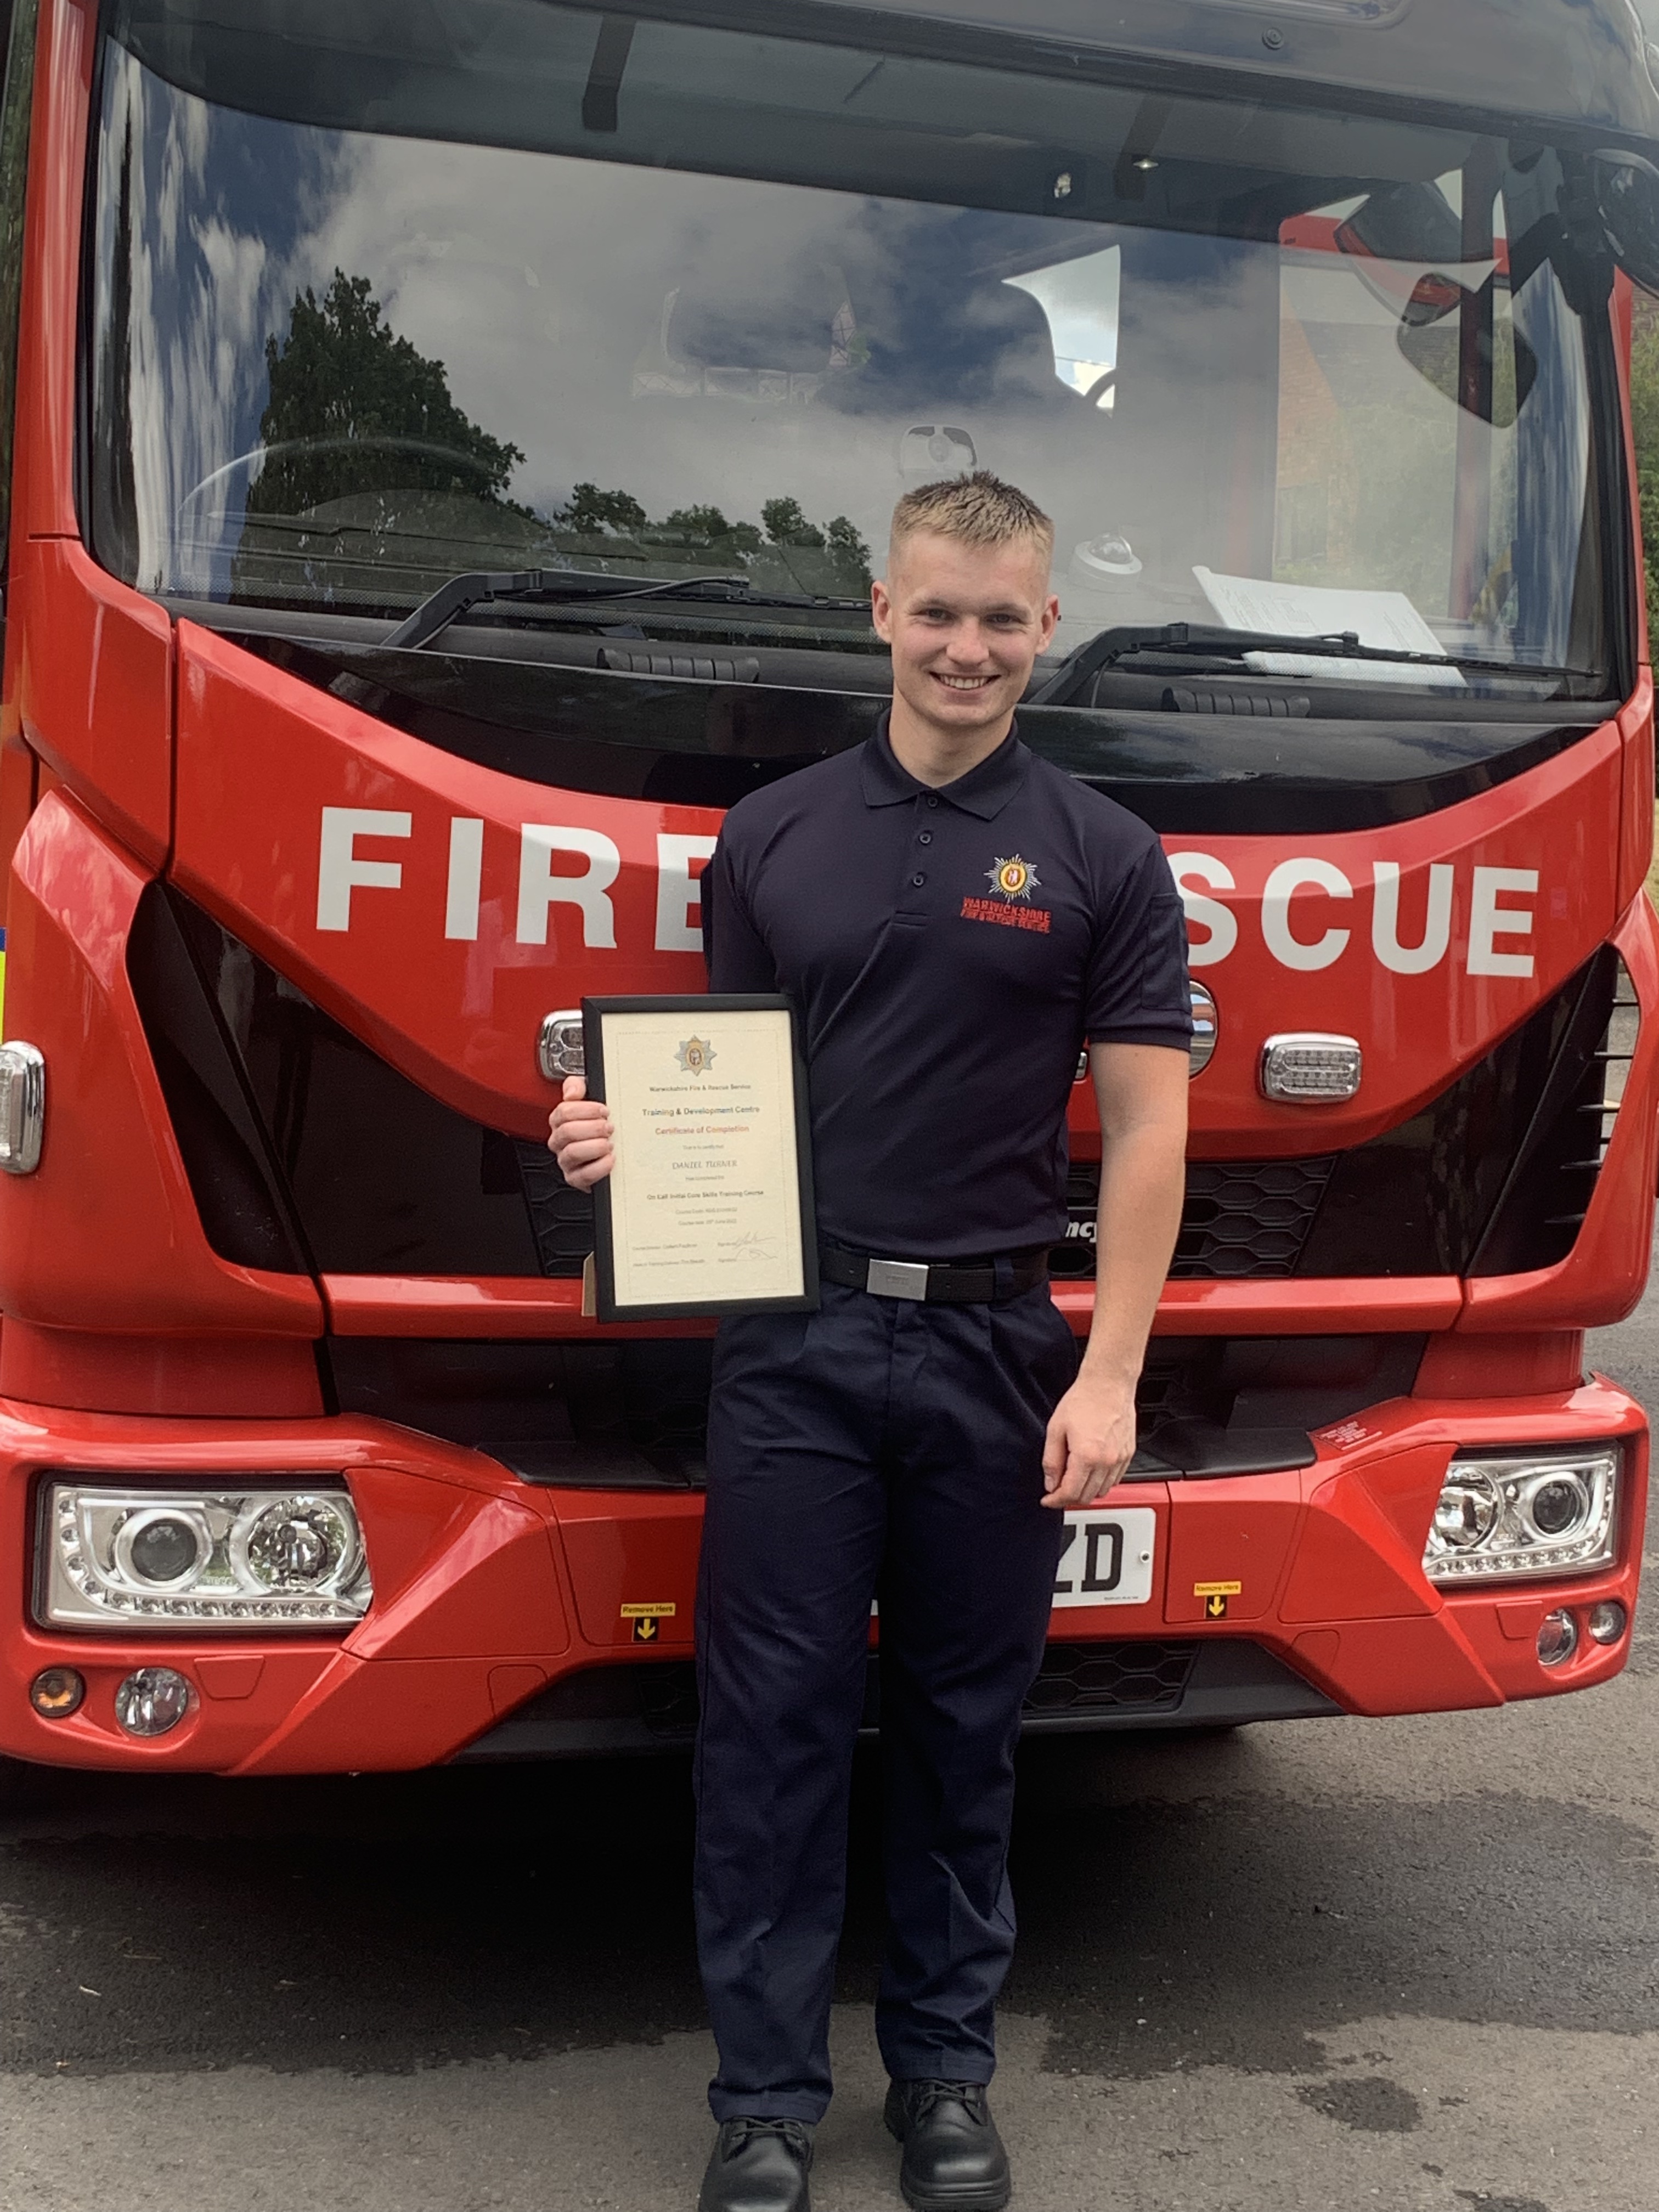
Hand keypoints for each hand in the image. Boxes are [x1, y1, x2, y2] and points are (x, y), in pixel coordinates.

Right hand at [547, 1075, 614, 1189]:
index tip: (604, 1110)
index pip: (564, 1111)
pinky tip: (610, 1159)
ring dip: (595, 1146)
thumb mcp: (590, 1099)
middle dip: (593, 1128)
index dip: (586, 1109)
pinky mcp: (576, 1178)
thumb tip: (572, 1091)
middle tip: (609, 1127)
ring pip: (573, 1153)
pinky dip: (599, 1167)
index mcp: (560, 1121)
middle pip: (568, 1131)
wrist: (613, 1153)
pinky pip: (582, 1176)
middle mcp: (560, 1141)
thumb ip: (578, 1086)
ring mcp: (567, 1161)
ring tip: (610, 1143)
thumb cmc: (599, 1125)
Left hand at [1041, 1368, 1137, 1508]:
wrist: (1108, 1383)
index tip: (1047, 1499)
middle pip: (1087, 1496)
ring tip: (1073, 1480)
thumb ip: (1051, 1460)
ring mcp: (1120, 1459)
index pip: (1070, 1493)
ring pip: (1102, 1491)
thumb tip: (1050, 1483)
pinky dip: (1102, 1482)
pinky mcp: (1128, 1454)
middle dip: (1069, 1497)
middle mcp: (1107, 1461)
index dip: (1055, 1500)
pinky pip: (1115, 1480)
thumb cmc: (1084, 1400)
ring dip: (1086, 1491)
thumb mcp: (1056, 1429)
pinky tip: (1091, 1471)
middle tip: (1057, 1490)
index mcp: (1087, 1456)